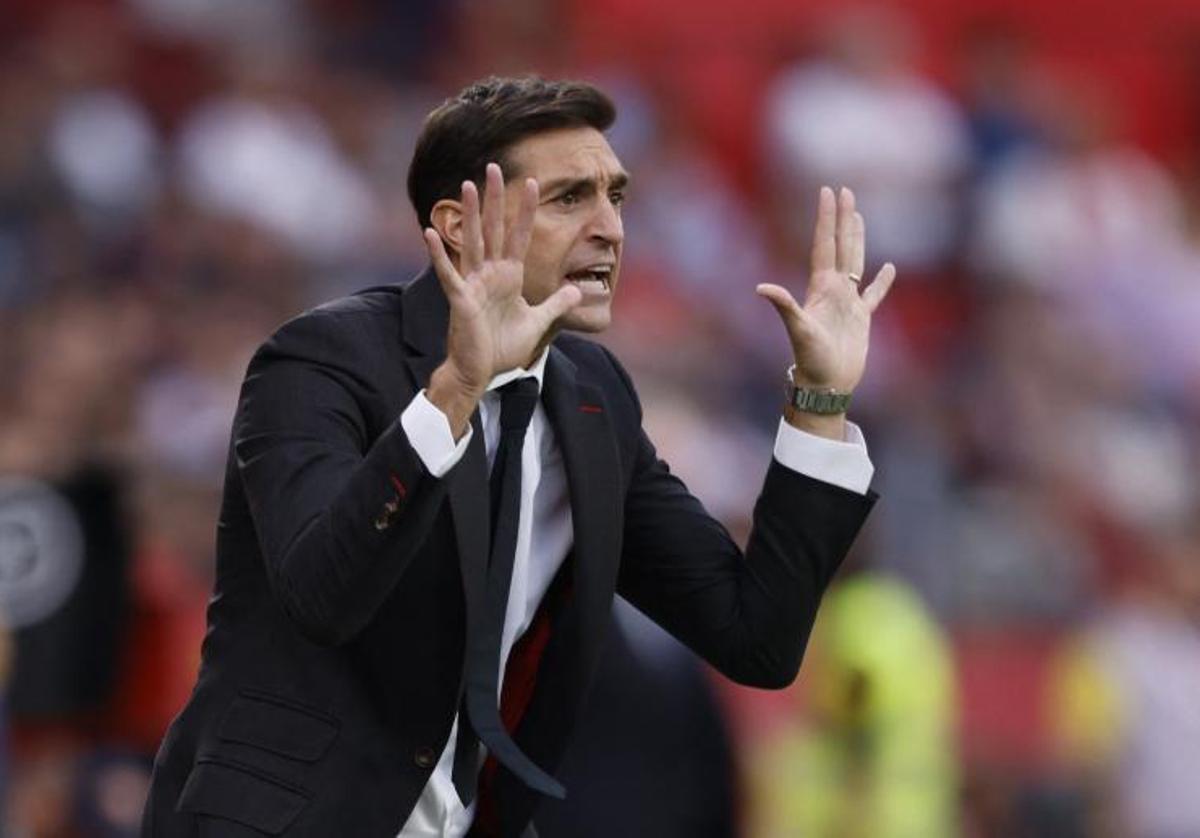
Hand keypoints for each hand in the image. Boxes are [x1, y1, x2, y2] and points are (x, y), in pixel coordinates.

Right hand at [424, 163, 581, 434]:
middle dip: (496, 199)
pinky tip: (428, 232)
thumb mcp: (537, 322)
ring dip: (471, 214)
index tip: (532, 183)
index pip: (518, 236)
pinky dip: (439, 254)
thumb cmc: (502, 348)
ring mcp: (473, 284)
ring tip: (468, 185)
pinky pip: (448, 273)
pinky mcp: (460, 300)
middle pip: (494, 229)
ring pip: (472, 242)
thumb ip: (556, 304)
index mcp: (508, 277)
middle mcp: (489, 274)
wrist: (482, 373)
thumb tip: (576, 289)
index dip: (525, 211)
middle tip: (495, 166)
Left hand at [757, 186, 894, 394]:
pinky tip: (889, 268)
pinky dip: (882, 282)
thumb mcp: (798, 329)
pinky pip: (874, 295)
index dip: (826, 218)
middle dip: (842, 219)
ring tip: (858, 216)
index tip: (828, 192)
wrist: (825, 384)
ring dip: (858, 239)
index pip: (824, 244)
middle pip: (840, 245)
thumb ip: (784, 305)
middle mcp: (833, 290)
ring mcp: (848, 303)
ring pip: (856, 262)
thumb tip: (761, 287)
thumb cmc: (810, 359)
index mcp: (820, 287)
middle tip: (844, 191)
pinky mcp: (861, 319)